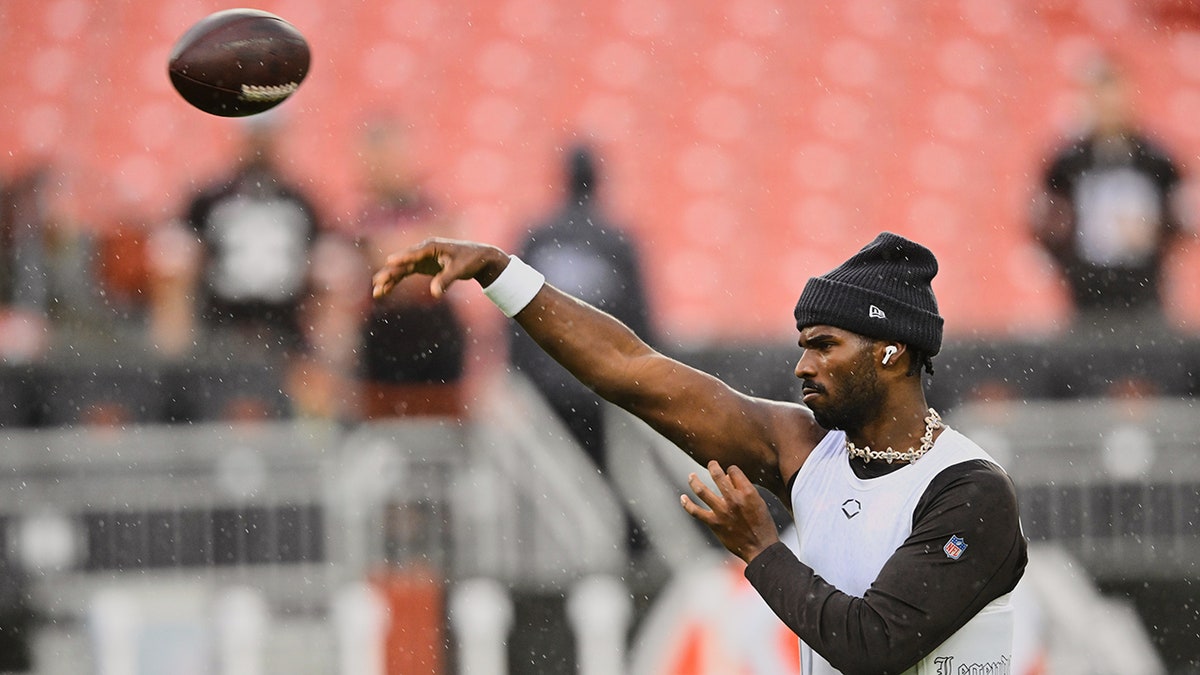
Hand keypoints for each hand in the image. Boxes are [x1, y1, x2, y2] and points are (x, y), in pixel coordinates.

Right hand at [372, 237, 508, 299]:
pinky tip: (386, 290)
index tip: (389, 263)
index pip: (414, 253)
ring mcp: (421, 258)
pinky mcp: (422, 266)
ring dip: (389, 280)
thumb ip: (446, 280)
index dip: (402, 259)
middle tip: (377, 284)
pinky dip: (396, 281)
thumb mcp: (460, 270)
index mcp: (431, 246)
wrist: (479, 258)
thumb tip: (434, 294)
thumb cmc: (471, 260)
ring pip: (401, 269)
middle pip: (403, 262)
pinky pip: (405, 273)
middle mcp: (423, 251)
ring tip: (376, 292)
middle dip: (389, 274)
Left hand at [680, 460, 779, 562]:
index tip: (729, 473)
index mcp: (748, 493)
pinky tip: (683, 498)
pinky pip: (695, 511)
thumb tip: (725, 478)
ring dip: (694, 481)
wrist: (760, 548)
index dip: (730, 470)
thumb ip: (743, 489)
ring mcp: (722, 511)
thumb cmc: (762, 525)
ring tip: (691, 476)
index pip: (733, 471)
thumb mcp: (758, 502)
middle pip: (717, 476)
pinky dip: (687, 504)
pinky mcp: (714, 523)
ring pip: (701, 491)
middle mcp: (733, 500)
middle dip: (712, 466)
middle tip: (711, 464)